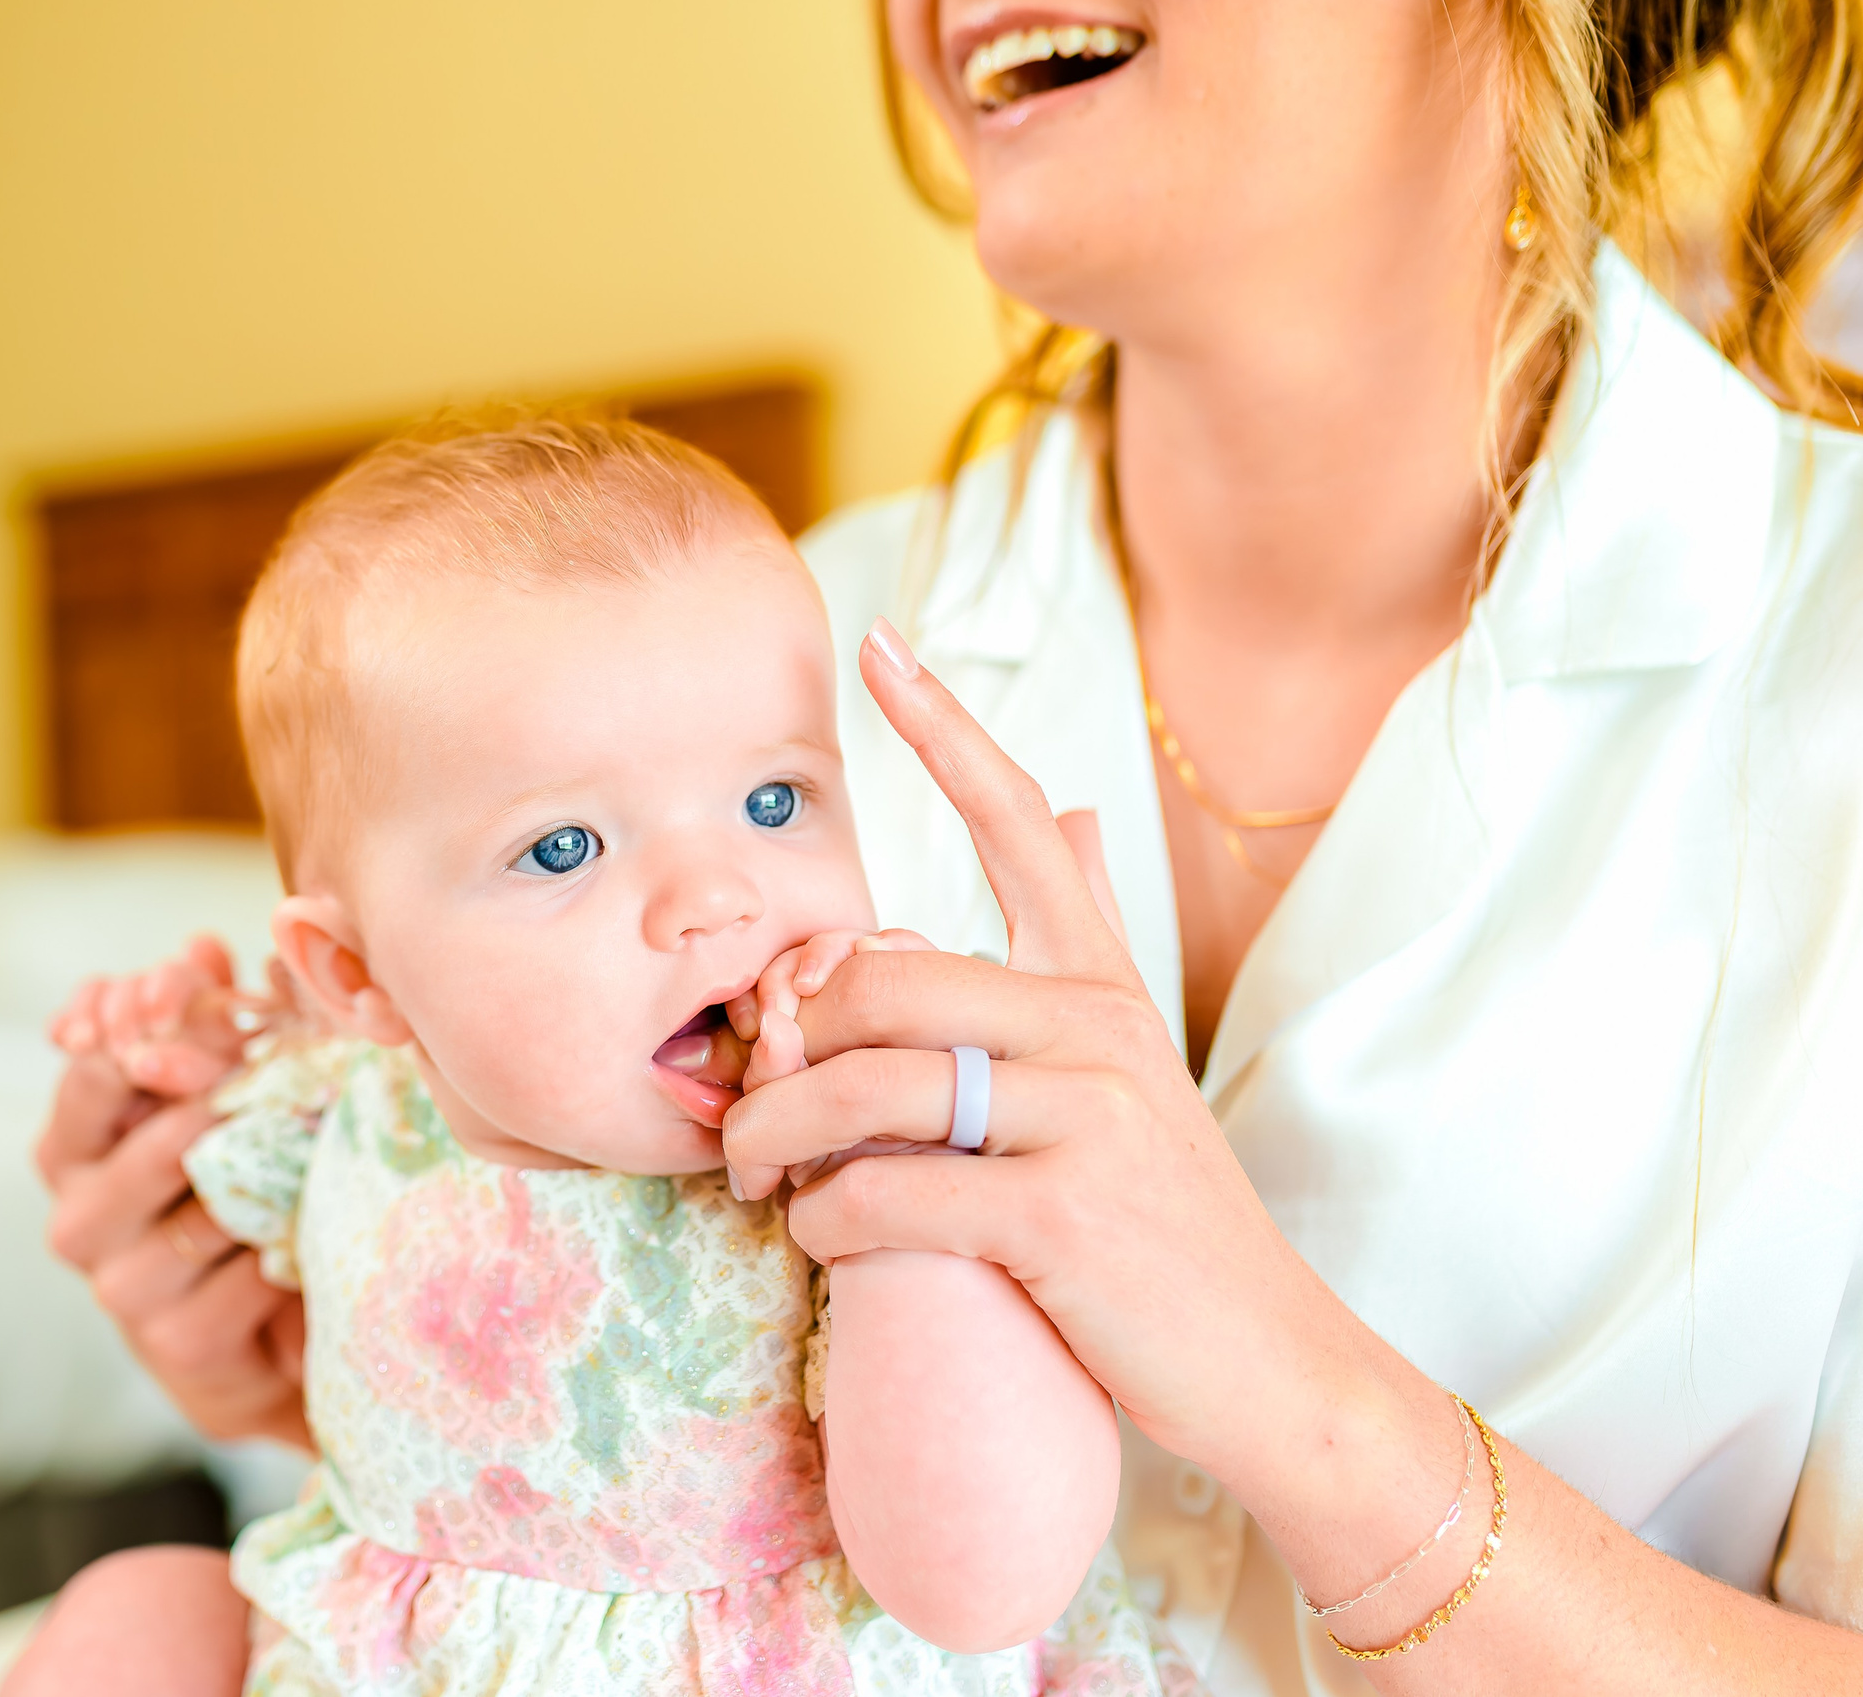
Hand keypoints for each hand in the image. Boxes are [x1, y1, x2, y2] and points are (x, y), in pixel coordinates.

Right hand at [36, 937, 312, 1448]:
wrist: (260, 1340)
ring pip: (208, 1203)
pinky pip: (249, 1272)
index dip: (154, 1022)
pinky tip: (311, 1227)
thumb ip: (199, 1020)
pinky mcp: (177, 1344)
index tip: (210, 987)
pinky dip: (289, 1242)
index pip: (90, 1068)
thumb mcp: (211, 1096)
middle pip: (154, 1136)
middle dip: (234, 1094)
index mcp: (69, 1148)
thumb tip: (201, 946)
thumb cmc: (230, 1192)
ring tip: (321, 1134)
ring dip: (275, 1169)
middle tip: (296, 1060)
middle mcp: (77, 1219)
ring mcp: (122, 1287)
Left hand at [722, 621, 1408, 1495]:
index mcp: (1100, 985)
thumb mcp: (1134, 1065)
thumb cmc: (1165, 1223)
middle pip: (880, 978)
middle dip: (782, 1045)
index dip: (948, 730)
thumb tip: (1083, 807)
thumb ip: (1093, 937)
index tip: (879, 643)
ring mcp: (1085, 1117)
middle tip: (740, 1110)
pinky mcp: (1061, 1215)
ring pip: (867, 1082)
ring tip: (760, 1175)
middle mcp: (1096, 1027)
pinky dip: (827, 1221)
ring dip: (781, 1137)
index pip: (1024, 824)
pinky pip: (886, 1192)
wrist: (1268, 1366)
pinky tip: (824, 1240)